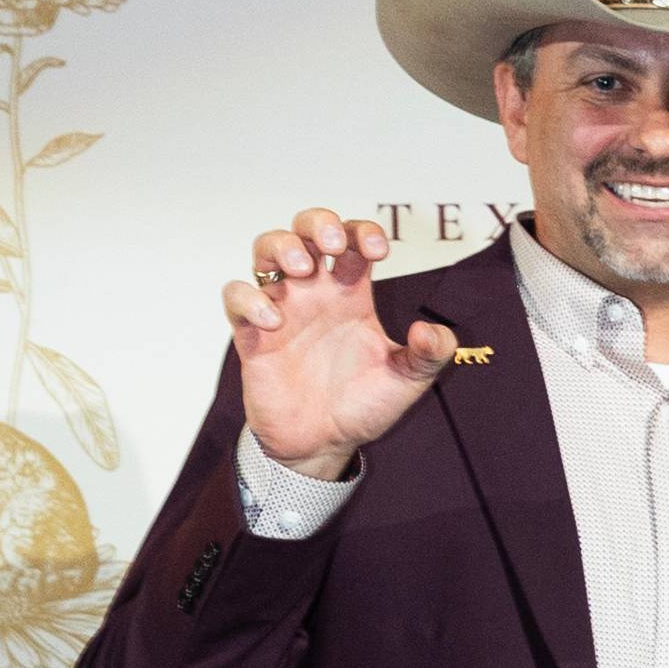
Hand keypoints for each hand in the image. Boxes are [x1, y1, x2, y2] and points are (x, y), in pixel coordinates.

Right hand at [225, 208, 459, 479]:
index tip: (378, 251)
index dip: (364, 232)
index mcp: (352, 293)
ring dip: (281, 246)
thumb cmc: (361, 406)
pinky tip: (274, 321)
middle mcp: (315, 292)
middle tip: (333, 246)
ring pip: (266, 248)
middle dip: (318, 223)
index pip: (354, 240)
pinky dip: (250, 298)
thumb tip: (432, 330)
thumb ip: (429, 355)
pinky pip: (236, 296)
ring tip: (301, 269)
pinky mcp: (252, 334)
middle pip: (306, 228)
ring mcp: (282, 307)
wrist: (323, 445)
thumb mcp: (407, 381)